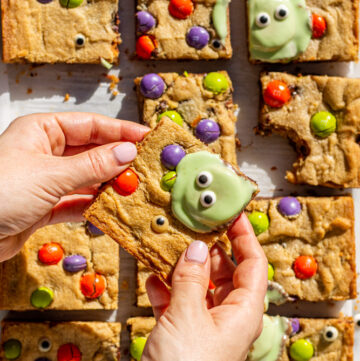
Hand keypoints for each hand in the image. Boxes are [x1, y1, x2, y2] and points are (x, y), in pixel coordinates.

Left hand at [0, 112, 147, 260]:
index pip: (91, 126)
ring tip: (136, 188)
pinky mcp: (46, 206)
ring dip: (110, 185)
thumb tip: (128, 152)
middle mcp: (47, 152)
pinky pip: (78, 201)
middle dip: (119, 160)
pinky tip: (112, 208)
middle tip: (148, 166)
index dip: (121, 131)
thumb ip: (92, 165)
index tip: (148, 138)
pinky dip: (95, 206)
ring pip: (88, 178)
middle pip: (92, 151)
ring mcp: (47, 180)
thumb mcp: (50, 175)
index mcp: (43, 131)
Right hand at [144, 213, 267, 360]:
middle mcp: (227, 315)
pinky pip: (179, 301)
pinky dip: (167, 288)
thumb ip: (191, 280)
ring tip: (167, 249)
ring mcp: (205, 323)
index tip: (232, 214)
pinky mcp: (184, 331)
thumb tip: (198, 246)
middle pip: (223, 271)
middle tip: (190, 228)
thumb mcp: (187, 318)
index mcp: (242, 312)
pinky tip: (152, 278)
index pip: (253, 264)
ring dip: (182, 268)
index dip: (245, 237)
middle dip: (206, 250)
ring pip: (198, 284)